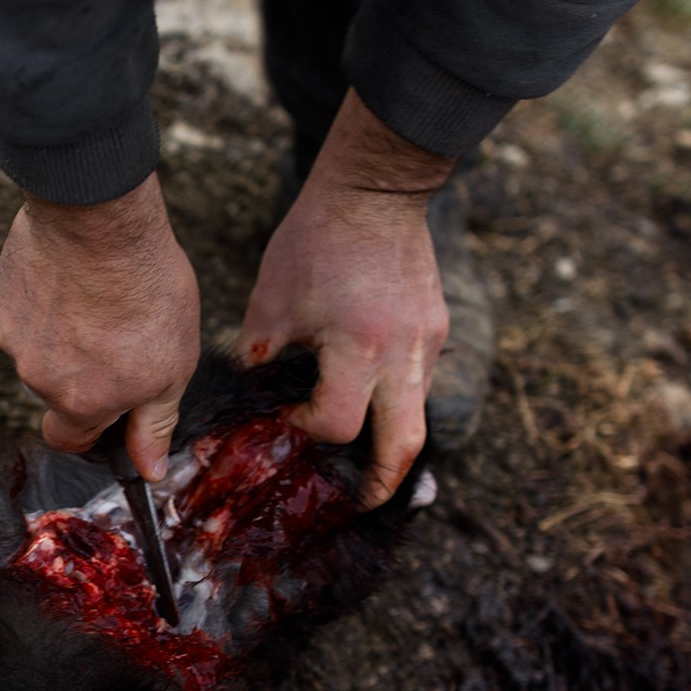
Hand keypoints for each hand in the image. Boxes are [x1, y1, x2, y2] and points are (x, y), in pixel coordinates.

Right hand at [0, 174, 200, 480]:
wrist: (101, 220)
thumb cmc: (146, 292)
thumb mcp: (172, 368)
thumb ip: (154, 424)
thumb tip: (150, 472)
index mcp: (78, 403)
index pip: (69, 437)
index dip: (91, 426)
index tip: (111, 402)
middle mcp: (36, 377)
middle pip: (56, 390)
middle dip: (83, 372)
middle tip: (120, 333)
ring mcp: (13, 334)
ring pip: (40, 348)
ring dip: (65, 333)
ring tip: (101, 297)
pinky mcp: (1, 294)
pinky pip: (25, 309)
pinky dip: (48, 299)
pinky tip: (75, 275)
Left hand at [237, 90, 454, 507]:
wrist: (375, 190)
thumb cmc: (316, 239)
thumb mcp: (272, 299)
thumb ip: (260, 353)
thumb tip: (253, 394)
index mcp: (358, 348)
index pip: (338, 422)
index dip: (307, 430)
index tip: (288, 419)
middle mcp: (402, 355)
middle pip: (404, 445)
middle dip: (382, 481)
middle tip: (363, 500)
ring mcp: (427, 344)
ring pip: (418, 416)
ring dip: (393, 443)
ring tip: (368, 461)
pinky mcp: (437, 329)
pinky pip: (421, 382)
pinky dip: (398, 402)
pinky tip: (374, 399)